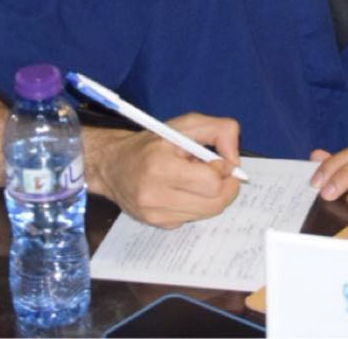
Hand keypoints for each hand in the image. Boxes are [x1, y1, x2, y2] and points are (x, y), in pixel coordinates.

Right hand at [87, 112, 241, 228]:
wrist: (113, 165)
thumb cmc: (151, 142)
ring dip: (210, 196)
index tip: (218, 161)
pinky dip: (196, 204)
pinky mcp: (157, 224)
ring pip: (206, 213)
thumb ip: (219, 131)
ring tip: (195, 179)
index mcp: (160, 167)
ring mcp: (155, 214)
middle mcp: (155, 196)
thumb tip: (234, 162)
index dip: (222, 171)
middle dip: (225, 188)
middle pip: (214, 204)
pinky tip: (183, 190)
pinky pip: (193, 218)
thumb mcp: (185, 124)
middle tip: (219, 173)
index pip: (212, 183)